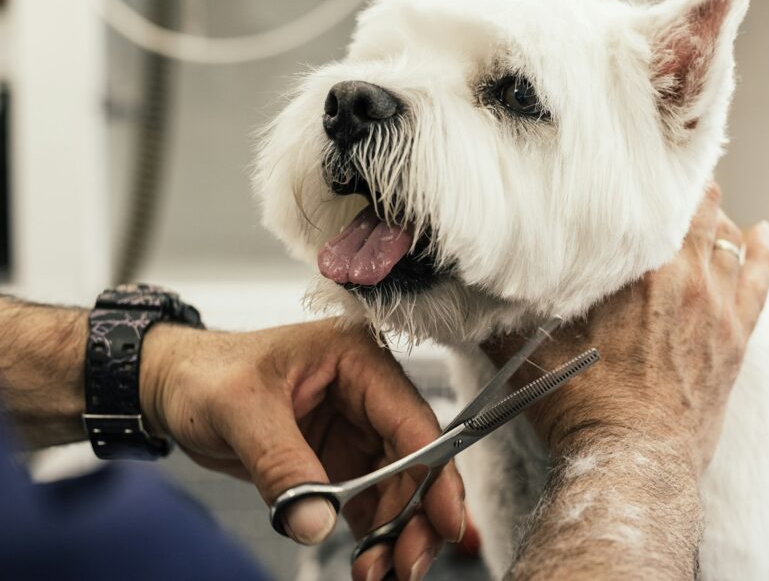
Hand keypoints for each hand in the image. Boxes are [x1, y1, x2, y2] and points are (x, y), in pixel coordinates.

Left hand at [140, 319, 464, 580]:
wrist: (173, 384)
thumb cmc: (206, 373)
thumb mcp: (241, 411)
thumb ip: (281, 465)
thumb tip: (314, 522)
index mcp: (358, 360)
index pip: (412, 421)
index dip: (434, 473)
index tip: (442, 521)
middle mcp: (368, 394)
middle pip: (415, 461)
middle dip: (416, 515)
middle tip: (406, 564)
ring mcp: (357, 430)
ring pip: (399, 488)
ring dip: (396, 533)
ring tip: (377, 573)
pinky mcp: (340, 461)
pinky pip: (370, 502)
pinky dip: (373, 535)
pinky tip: (367, 564)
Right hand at [483, 184, 768, 470]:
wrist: (633, 463)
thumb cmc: (580, 409)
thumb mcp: (527, 354)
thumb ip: (498, 317)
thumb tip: (466, 291)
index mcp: (634, 271)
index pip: (651, 202)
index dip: (647, 180)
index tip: (638, 166)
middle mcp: (681, 278)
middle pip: (694, 210)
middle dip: (683, 190)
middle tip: (670, 175)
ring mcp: (715, 305)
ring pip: (727, 238)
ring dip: (716, 217)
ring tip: (705, 202)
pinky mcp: (736, 336)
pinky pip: (760, 277)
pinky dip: (762, 250)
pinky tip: (763, 231)